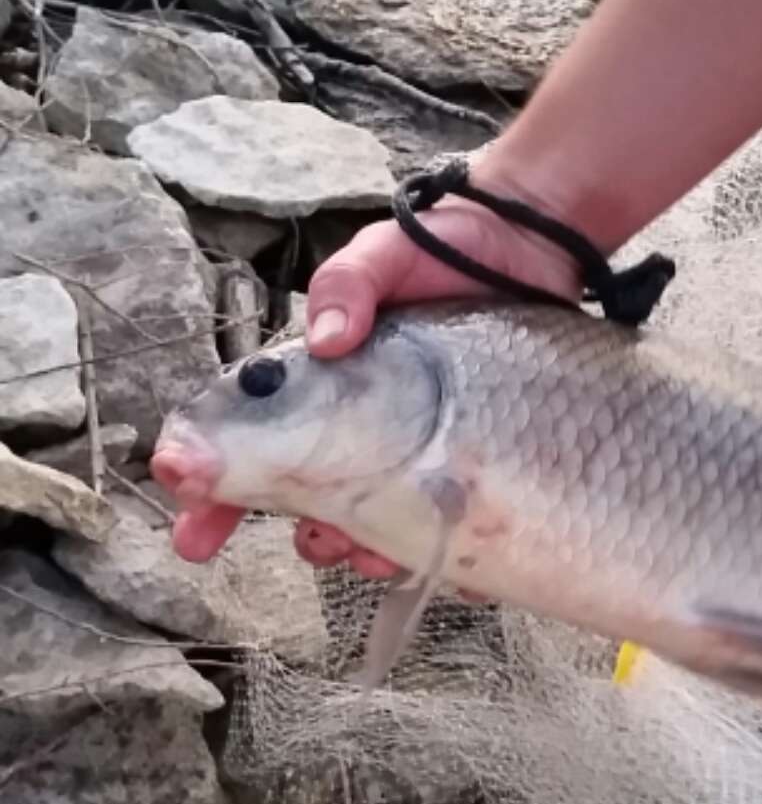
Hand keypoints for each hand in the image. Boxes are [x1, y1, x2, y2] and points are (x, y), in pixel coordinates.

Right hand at [170, 174, 581, 568]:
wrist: (531, 245)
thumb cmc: (446, 247)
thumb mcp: (384, 253)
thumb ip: (348, 286)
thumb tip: (328, 339)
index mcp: (321, 381)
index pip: (249, 436)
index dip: (210, 479)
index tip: (189, 513)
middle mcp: (357, 425)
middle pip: (296, 495)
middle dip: (284, 532)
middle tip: (278, 545)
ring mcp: (412, 451)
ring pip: (361, 522)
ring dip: (352, 547)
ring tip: (365, 551)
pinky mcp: (467, 465)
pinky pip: (439, 527)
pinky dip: (427, 553)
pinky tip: (432, 559)